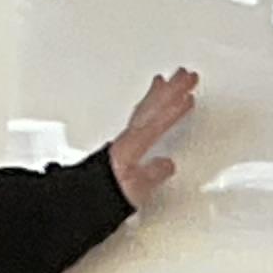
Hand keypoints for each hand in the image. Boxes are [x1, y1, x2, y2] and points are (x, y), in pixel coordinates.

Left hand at [109, 66, 199, 208]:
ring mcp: (125, 138)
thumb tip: (167, 164)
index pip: (157, 122)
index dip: (173, 109)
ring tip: (169, 80)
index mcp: (132, 146)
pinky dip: (148, 105)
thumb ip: (153, 174)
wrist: (84, 198)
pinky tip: (154, 104)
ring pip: (144, 108)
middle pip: (151, 107)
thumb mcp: (136, 189)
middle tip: (185, 74)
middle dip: (169, 89)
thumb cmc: (108, 193)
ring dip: (158, 93)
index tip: (189, 95)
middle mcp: (128, 138)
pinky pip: (139, 116)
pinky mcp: (124, 143)